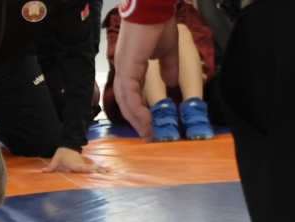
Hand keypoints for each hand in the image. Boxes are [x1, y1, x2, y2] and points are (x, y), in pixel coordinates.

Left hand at [42, 146, 107, 173]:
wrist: (67, 145)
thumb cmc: (61, 153)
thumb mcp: (55, 159)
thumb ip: (50, 167)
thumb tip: (43, 171)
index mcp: (74, 164)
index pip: (81, 168)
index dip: (86, 170)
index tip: (92, 172)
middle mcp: (80, 165)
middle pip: (90, 168)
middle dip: (97, 170)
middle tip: (105, 173)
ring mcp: (83, 164)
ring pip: (93, 167)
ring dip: (100, 170)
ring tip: (108, 172)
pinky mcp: (84, 164)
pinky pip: (92, 168)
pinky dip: (99, 169)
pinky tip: (105, 171)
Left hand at [113, 17, 179, 140]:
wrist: (153, 8)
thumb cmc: (159, 23)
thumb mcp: (166, 50)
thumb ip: (168, 67)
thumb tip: (171, 83)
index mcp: (131, 66)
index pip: (131, 93)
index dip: (139, 109)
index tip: (150, 123)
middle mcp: (123, 70)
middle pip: (125, 102)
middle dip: (136, 120)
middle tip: (148, 135)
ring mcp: (123, 69)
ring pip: (125, 101)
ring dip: (137, 119)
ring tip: (148, 133)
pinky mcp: (127, 68)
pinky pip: (129, 95)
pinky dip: (136, 110)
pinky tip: (146, 121)